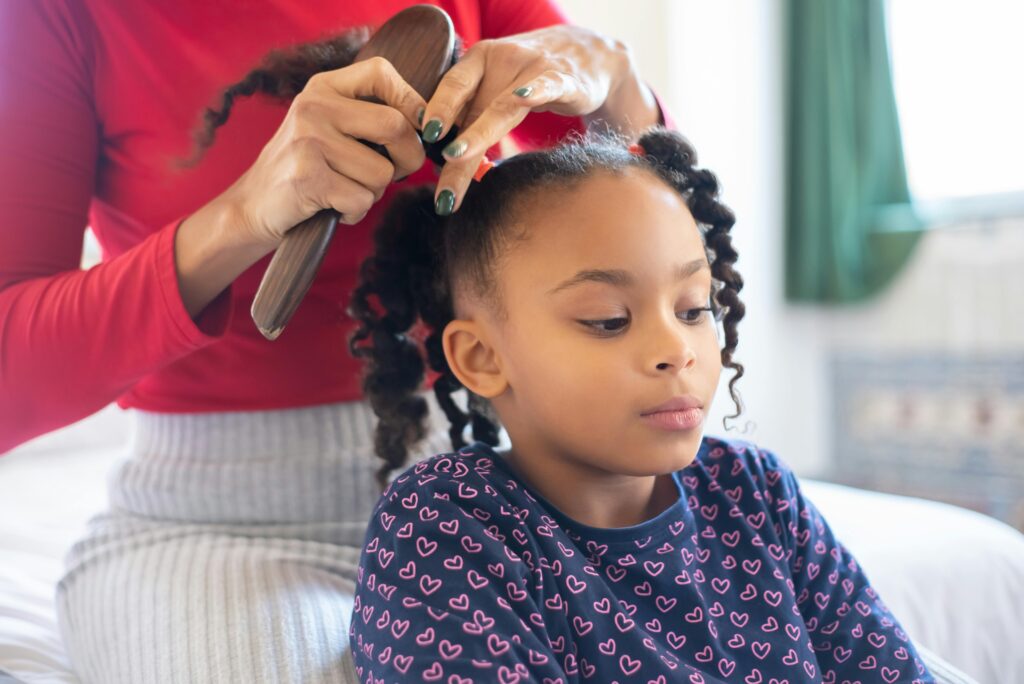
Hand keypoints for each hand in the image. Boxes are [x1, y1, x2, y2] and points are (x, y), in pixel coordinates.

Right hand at [224, 57, 427, 247]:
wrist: (253, 205)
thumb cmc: (307, 169)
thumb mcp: (329, 127)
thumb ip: (368, 117)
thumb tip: (429, 125)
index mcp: (324, 87)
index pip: (382, 72)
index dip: (413, 100)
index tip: (421, 127)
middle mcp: (314, 106)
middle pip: (395, 126)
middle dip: (408, 159)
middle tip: (393, 173)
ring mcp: (309, 140)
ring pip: (382, 172)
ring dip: (374, 192)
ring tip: (346, 190)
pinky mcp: (308, 177)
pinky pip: (362, 199)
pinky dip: (355, 212)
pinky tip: (333, 207)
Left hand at [419, 25, 638, 214]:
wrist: (589, 55)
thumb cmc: (532, 79)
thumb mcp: (497, 91)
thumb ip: (472, 116)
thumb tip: (440, 159)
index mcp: (479, 61)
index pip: (451, 87)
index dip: (436, 110)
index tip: (420, 138)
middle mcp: (502, 60)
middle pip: (473, 106)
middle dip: (453, 143)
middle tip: (437, 176)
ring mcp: (533, 68)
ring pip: (504, 106)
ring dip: (479, 133)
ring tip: (456, 156)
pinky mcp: (565, 79)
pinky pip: (548, 86)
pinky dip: (536, 91)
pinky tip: (524, 98)